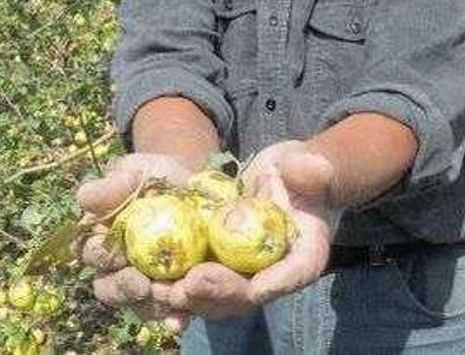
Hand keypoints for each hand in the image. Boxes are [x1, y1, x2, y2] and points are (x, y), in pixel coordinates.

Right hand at [76, 153, 192, 329]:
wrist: (202, 189)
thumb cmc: (159, 177)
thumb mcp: (137, 171)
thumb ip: (113, 184)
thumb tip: (85, 198)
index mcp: (103, 240)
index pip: (92, 253)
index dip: (100, 256)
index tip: (115, 254)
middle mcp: (121, 270)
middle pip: (112, 289)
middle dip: (124, 289)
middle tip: (141, 284)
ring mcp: (150, 287)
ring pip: (142, 306)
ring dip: (153, 304)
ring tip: (170, 294)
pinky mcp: (179, 297)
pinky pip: (175, 313)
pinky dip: (175, 318)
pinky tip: (180, 320)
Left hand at [165, 141, 334, 319]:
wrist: (277, 181)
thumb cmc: (296, 171)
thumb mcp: (303, 165)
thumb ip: (310, 169)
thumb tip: (313, 170)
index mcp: (304, 253)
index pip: (295, 273)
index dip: (275, 283)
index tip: (254, 287)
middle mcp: (275, 274)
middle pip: (249, 295)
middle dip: (219, 294)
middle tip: (191, 285)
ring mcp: (244, 277)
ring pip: (219, 299)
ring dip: (191, 299)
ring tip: (163, 290)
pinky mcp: (220, 271)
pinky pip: (198, 288)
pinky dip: (177, 293)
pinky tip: (152, 290)